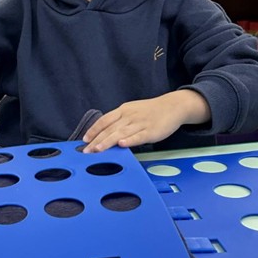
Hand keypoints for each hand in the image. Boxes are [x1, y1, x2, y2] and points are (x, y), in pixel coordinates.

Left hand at [82, 91, 209, 153]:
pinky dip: (130, 140)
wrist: (173, 106)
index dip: (94, 130)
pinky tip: (122, 144)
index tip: (85, 140)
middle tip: (87, 151)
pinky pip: (138, 136)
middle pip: (110, 128)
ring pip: (121, 133)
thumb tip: (105, 133)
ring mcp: (140, 123)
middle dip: (97, 140)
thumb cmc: (151, 111)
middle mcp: (129, 116)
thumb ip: (120, 122)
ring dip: (108, 141)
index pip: (105, 120)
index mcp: (123, 111)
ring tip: (98, 150)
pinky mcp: (151, 131)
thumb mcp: (132, 111)